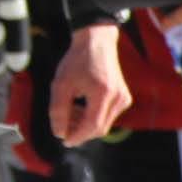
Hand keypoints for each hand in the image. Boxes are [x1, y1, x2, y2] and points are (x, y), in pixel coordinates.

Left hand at [49, 24, 133, 145]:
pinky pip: (107, 115)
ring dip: (85, 124)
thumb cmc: (77, 60)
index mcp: (103, 93)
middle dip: (80, 131)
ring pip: (103, 124)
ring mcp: (124, 98)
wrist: (96, 41)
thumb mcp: (61, 84)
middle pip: (99, 128)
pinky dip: (93, 116)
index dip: (77, 136)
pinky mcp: (124, 97)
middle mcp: (118, 98)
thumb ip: (58, 110)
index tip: (64, 140)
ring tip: (69, 112)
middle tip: (63, 125)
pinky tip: (80, 106)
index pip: (92, 126)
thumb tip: (59, 133)